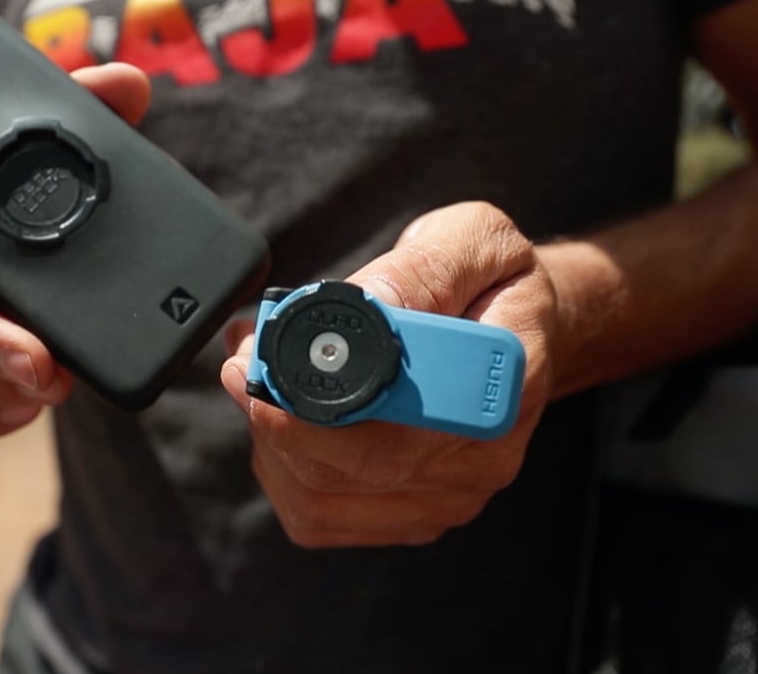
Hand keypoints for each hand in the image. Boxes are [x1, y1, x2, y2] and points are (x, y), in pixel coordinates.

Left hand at [221, 202, 556, 547]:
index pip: (410, 425)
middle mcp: (480, 462)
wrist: (514, 328)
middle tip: (243, 363)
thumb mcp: (473, 240)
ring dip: (272, 441)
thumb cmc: (493, 283)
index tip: (267, 372)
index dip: (327, 410)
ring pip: (322, 498)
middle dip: (278, 417)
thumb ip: (422, 272)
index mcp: (502, 393)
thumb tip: (369, 307)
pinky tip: (280, 419)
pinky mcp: (408, 516)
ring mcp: (444, 499)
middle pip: (353, 470)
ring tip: (259, 379)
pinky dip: (281, 468)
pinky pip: (319, 514)